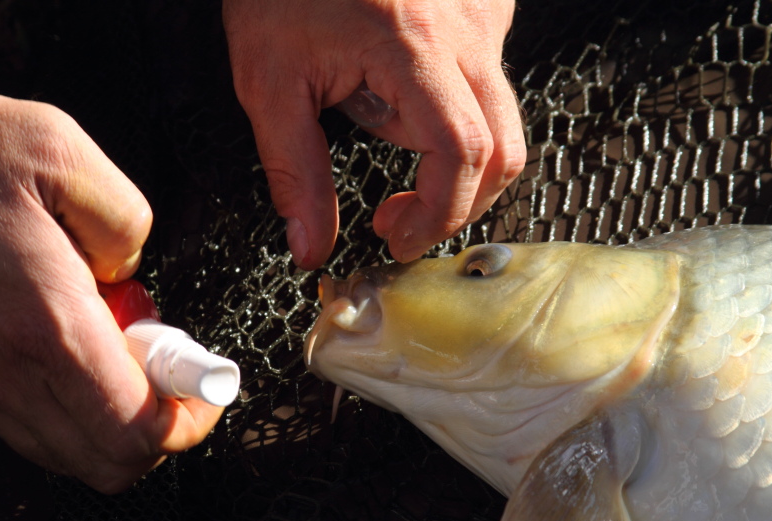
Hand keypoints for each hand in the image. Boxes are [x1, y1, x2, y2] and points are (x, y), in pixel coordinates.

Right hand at [0, 36, 222, 492]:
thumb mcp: (61, 151)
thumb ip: (126, 222)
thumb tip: (133, 280)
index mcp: (47, 325)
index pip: (137, 429)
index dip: (191, 419)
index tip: (207, 384)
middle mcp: (8, 376)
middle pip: (110, 464)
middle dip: (162, 430)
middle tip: (168, 367)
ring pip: (70, 457)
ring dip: (116, 424)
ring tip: (120, 352)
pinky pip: (30, 434)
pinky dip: (72, 415)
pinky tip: (74, 352)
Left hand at [223, 0, 525, 267]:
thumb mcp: (269, 80)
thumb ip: (294, 169)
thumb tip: (310, 246)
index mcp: (414, 49)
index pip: (462, 154)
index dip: (439, 213)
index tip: (398, 240)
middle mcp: (466, 32)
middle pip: (503, 149)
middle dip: (457, 203)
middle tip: (397, 221)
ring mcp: (483, 17)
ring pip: (501, 120)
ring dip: (454, 158)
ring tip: (383, 134)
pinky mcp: (485, 9)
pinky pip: (488, 81)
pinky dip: (454, 111)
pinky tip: (400, 92)